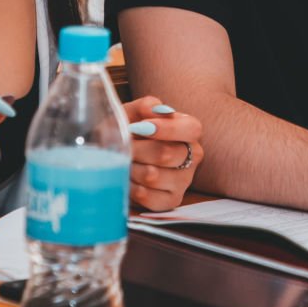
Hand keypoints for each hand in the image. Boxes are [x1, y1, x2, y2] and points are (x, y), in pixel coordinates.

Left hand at [121, 95, 202, 212]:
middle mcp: (192, 156)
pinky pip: (148, 197)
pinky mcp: (172, 200)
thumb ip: (145, 106)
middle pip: (167, 154)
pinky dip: (131, 187)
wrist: (116, 153)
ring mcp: (184, 180)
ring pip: (153, 176)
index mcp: (189, 130)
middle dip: (137, 150)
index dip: (166, 129)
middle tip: (123, 146)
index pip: (191, 129)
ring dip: (130, 168)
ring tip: (123, 162)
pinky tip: (127, 178)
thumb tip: (155, 109)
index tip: (141, 127)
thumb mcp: (133, 112)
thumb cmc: (128, 131)